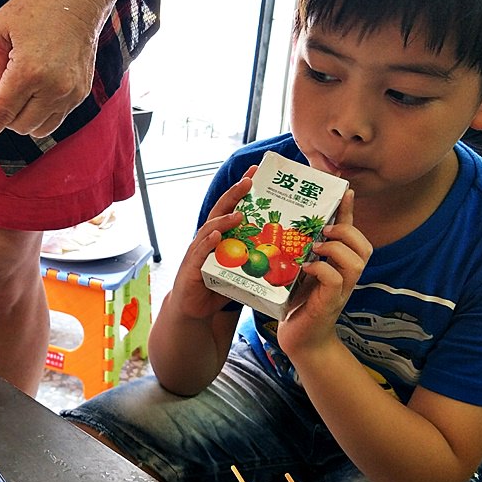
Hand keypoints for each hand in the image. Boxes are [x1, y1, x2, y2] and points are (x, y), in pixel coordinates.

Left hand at [0, 0, 108, 137]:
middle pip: (20, 126)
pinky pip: (56, 119)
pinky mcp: (81, 93)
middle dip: (5, 118)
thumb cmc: (37, 6)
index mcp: (28, 72)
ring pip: (39, 129)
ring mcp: (70, 93)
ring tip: (20, 95)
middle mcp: (53, 88)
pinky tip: (37, 92)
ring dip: (24, 119)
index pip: (2, 115)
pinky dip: (42, 113)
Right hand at [168, 171, 254, 319]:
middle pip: (221, 210)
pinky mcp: (191, 267)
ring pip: (211, 228)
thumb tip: (290, 252)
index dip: (242, 189)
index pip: (233, 207)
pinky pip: (199, 252)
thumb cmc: (219, 286)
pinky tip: (216, 235)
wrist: (196, 309)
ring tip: (239, 212)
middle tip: (249, 180)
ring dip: (225, 219)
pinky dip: (208, 242)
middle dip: (234, 193)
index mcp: (221, 235)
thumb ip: (258, 258)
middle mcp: (208, 238)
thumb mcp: (242, 270)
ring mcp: (198, 251)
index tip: (256, 172)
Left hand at [276, 190, 371, 355]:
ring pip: (356, 262)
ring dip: (337, 248)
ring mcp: (341, 291)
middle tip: (324, 229)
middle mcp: (345, 276)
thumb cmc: (296, 304)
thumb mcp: (297, 271)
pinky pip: (336, 280)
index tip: (345, 191)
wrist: (299, 340)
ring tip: (317, 245)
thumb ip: (298, 251)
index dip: (350, 212)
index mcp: (338, 264)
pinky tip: (307, 267)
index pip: (350, 233)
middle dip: (347, 231)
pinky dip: (324, 270)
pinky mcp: (329, 304)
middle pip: (364, 246)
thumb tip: (284, 224)